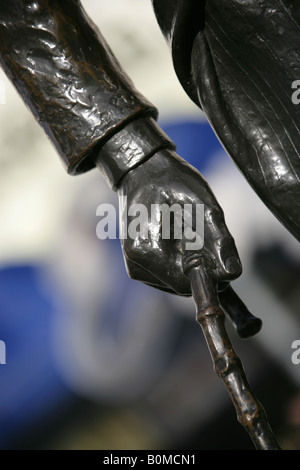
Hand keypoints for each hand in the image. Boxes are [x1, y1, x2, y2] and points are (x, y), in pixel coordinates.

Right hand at [118, 149, 241, 295]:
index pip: (185, 284)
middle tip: (200, 233)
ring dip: (189, 263)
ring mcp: (134, 266)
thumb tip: (232, 273)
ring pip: (175, 283)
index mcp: (145, 250)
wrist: (143, 170)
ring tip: (184, 231)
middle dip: (198, 266)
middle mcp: (135, 264)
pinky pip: (167, 276)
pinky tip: (176, 237)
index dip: (208, 273)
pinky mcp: (138, 265)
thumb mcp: (203, 205)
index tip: (216, 250)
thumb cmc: (171, 181)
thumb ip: (219, 241)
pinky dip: (179, 262)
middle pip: (181, 285)